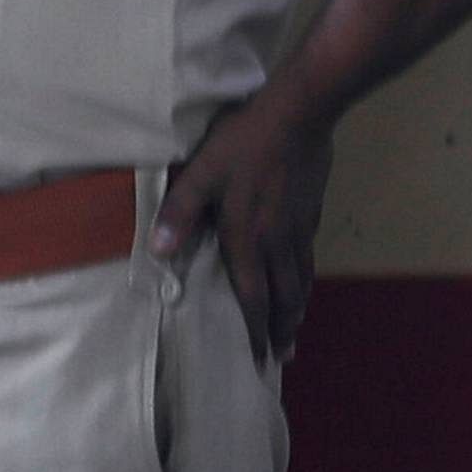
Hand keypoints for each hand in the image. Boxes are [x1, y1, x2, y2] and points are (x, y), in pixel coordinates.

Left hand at [160, 90, 334, 362]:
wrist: (299, 114)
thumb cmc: (243, 143)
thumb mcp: (200, 173)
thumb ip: (179, 212)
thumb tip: (159, 253)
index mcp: (248, 237)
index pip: (252, 295)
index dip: (255, 328)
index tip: (260, 356)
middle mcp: (278, 241)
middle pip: (284, 297)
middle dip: (281, 329)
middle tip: (281, 357)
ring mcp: (299, 228)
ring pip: (301, 280)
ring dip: (297, 309)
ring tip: (294, 329)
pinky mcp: (312, 213)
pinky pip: (308, 258)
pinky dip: (305, 280)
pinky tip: (301, 281)